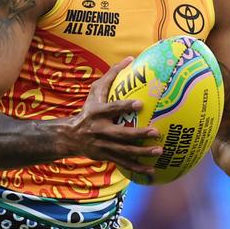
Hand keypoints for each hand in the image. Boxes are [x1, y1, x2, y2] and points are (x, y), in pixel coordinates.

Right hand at [66, 58, 163, 177]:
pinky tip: (152, 171)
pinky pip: (123, 164)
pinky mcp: (105, 156)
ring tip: (159, 151)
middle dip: (138, 135)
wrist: (70, 136)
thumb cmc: (88, 109)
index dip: (124, 107)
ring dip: (142, 153)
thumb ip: (112, 75)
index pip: (112, 109)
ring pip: (124, 152)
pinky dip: (137, 168)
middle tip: (155, 132)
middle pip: (120, 134)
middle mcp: (99, 130)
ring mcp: (102, 145)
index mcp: (97, 113)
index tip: (140, 105)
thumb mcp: (95, 91)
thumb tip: (131, 58)